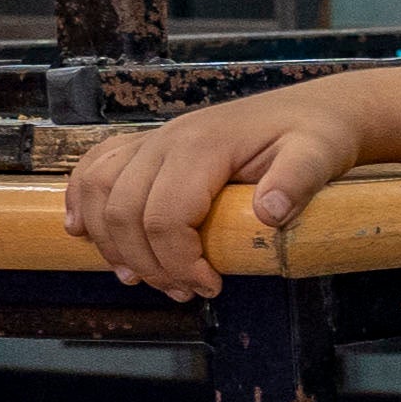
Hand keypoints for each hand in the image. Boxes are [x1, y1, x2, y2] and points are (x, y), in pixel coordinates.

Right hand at [60, 82, 372, 300]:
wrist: (311, 110)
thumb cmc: (315, 135)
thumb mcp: (319, 155)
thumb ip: (298, 180)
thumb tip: (270, 213)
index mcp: (203, 145)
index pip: (165, 215)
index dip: (177, 261)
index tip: (210, 287)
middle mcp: (167, 139)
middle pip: (124, 211)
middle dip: (147, 263)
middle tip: (185, 291)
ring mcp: (154, 140)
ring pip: (100, 191)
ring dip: (110, 242)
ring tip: (140, 278)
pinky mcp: (149, 145)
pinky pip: (96, 168)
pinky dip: (82, 200)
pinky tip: (81, 230)